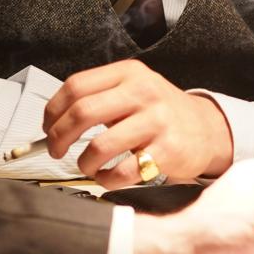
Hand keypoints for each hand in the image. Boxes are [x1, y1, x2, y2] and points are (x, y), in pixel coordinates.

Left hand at [43, 60, 233, 187]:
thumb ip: (99, 98)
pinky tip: (107, 177)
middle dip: (59, 137)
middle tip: (55, 150)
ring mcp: (157, 121)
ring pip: (100, 146)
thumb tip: (53, 123)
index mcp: (129, 73)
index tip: (47, 127)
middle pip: (83, 113)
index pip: (76, 86)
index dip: (53, 110)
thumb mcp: (134, 90)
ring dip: (84, 163)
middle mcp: (143, 92)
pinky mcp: (167, 150)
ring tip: (87, 166)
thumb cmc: (159, 113)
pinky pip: (123, 172)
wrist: (206, 129)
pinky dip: (106, 180)